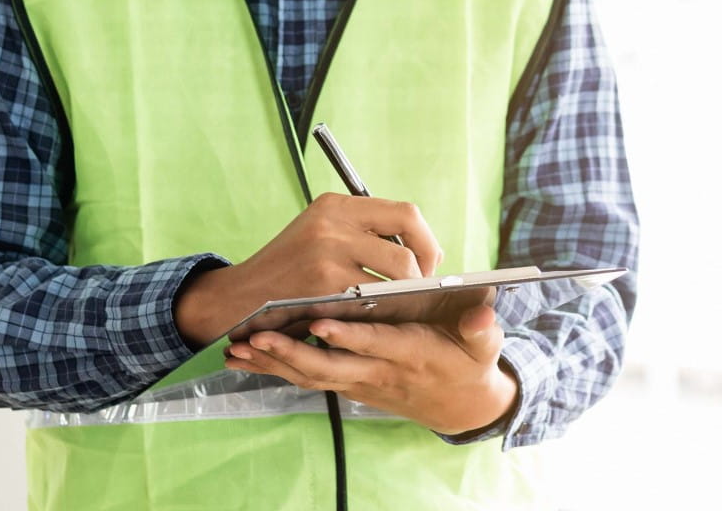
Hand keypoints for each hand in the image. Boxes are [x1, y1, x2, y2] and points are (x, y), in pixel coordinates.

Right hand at [175, 193, 442, 346]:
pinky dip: (382, 310)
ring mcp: (328, 254)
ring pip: (398, 273)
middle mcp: (333, 222)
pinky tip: (376, 317)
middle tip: (419, 288)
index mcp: (335, 204)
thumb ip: (363, 231)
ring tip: (399, 303)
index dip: (426, 240)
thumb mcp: (320, 232)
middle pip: (408, 244)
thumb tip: (421, 247)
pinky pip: (374, 300)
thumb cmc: (289, 269)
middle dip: (424, 271)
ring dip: (406, 294)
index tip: (428, 262)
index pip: (405, 213)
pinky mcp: (324, 286)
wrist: (242, 296)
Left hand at [225, 304, 517, 434]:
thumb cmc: (469, 366)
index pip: (376, 344)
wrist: (460, 406)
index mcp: (410, 354)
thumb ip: (482, 330)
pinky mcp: (349, 382)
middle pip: (329, 367)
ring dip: (274, 364)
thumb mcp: (484, 348)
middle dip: (290, 354)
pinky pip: (308, 377)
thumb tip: (484, 314)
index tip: (319, 322)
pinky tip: (247, 358)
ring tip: (237, 349)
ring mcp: (360, 380)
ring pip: (311, 375)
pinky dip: (277, 369)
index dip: (349, 336)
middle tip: (255, 338)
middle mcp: (378, 371)